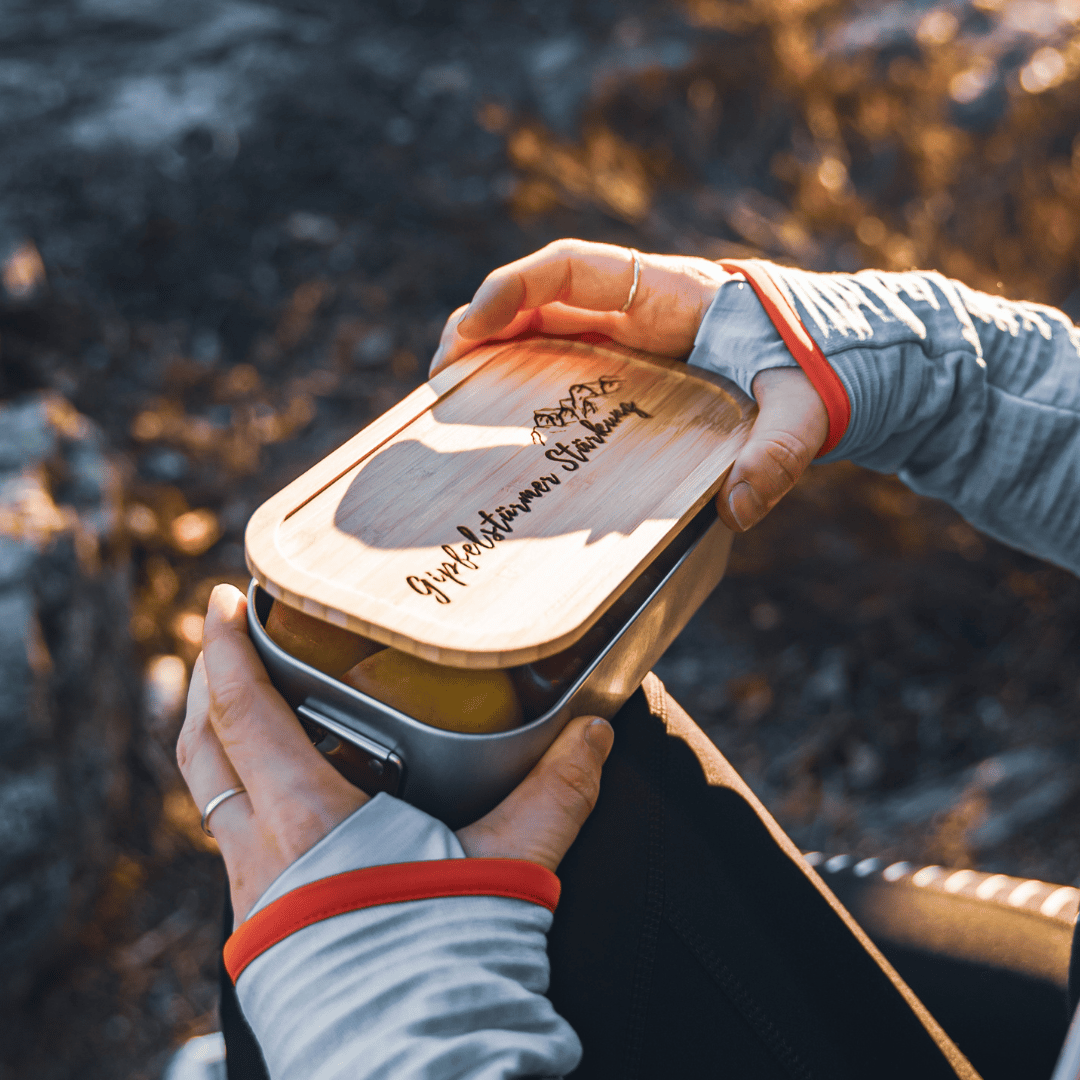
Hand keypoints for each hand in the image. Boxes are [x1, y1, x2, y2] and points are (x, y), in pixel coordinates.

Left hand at [177, 584, 613, 923]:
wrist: (417, 1064)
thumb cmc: (447, 964)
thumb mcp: (507, 866)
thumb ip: (554, 793)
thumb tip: (595, 736)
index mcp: (307, 823)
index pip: (243, 714)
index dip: (225, 650)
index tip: (221, 600)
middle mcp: (260, 856)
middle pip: (202, 751)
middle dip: (204, 687)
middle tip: (226, 642)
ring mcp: (252, 897)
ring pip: (210, 798)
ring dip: (220, 743)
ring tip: (251, 709)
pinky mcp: (261, 930)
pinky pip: (234, 841)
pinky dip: (244, 794)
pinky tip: (288, 795)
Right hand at [429, 238, 827, 531]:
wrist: (842, 361)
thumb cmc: (819, 368)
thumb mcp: (804, 407)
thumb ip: (778, 453)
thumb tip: (738, 509)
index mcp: (670, 293)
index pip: (574, 266)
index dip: (515, 287)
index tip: (473, 324)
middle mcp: (638, 309)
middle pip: (538, 301)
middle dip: (480, 329)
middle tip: (442, 383)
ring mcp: (630, 340)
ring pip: (541, 334)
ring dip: (492, 361)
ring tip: (451, 409)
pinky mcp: (631, 372)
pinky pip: (562, 367)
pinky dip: (523, 387)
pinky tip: (501, 432)